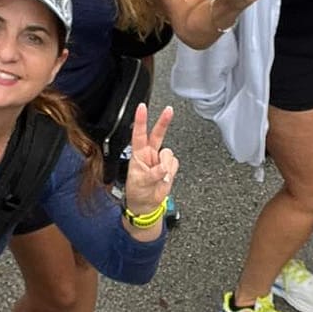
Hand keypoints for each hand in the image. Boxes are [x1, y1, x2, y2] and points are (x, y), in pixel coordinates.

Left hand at [122, 102, 178, 218]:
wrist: (146, 204)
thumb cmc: (137, 192)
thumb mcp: (140, 183)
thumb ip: (153, 174)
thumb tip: (164, 168)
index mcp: (138, 154)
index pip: (139, 134)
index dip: (141, 120)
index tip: (142, 107)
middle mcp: (149, 154)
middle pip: (157, 134)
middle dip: (163, 122)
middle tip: (169, 110)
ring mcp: (160, 160)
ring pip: (169, 153)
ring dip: (166, 165)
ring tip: (159, 177)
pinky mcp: (170, 167)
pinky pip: (175, 164)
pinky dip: (171, 172)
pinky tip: (165, 178)